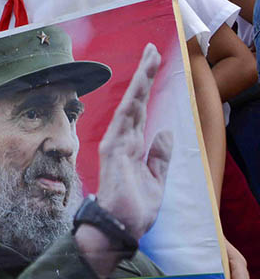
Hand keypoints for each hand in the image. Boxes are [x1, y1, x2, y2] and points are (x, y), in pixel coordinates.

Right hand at [95, 43, 171, 239]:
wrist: (119, 228)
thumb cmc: (134, 208)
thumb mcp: (156, 181)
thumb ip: (158, 156)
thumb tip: (163, 131)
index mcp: (132, 146)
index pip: (141, 111)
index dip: (147, 88)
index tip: (153, 65)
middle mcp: (122, 140)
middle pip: (135, 101)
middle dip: (144, 75)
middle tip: (152, 50)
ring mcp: (116, 143)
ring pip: (131, 104)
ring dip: (141, 81)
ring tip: (150, 58)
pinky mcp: (115, 150)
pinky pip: (125, 121)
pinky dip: (132, 102)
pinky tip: (139, 87)